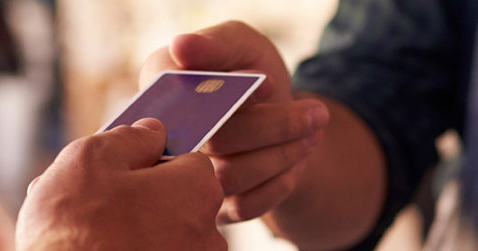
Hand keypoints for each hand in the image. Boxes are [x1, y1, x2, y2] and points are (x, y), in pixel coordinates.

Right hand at [16, 118, 225, 250]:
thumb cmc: (76, 230)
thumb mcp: (91, 159)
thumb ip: (130, 139)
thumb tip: (152, 133)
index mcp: (198, 190)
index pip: (187, 161)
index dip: (149, 162)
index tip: (118, 171)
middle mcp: (207, 233)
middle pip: (174, 199)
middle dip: (135, 196)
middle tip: (89, 202)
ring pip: (159, 231)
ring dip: (126, 225)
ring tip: (81, 229)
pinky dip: (126, 248)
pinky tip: (90, 249)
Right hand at [140, 20, 328, 223]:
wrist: (272, 109)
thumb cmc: (247, 69)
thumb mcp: (240, 44)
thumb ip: (215, 44)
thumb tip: (182, 46)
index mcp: (160, 91)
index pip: (182, 99)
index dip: (229, 96)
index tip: (269, 84)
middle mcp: (164, 139)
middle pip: (215, 140)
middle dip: (274, 126)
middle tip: (317, 113)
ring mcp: (186, 179)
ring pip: (232, 176)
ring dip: (283, 154)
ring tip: (313, 131)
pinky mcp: (210, 207)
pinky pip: (245, 206)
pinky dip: (280, 181)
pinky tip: (295, 160)